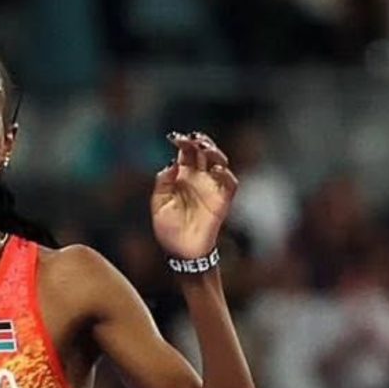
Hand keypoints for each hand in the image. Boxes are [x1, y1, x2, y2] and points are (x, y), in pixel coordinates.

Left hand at [151, 130, 236, 261]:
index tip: (174, 137)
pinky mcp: (222, 200)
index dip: (183, 142)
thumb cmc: (169, 228)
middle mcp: (199, 178)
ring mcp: (212, 187)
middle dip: (200, 142)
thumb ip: (163, 183)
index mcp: (182, 176)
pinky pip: (229, 183)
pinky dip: (225, 174)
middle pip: (204, 152)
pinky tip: (216, 169)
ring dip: (214, 152)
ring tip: (205, 147)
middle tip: (192, 138)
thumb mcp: (159, 204)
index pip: (186, 152)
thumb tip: (171, 164)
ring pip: (219, 161)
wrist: (181, 251)